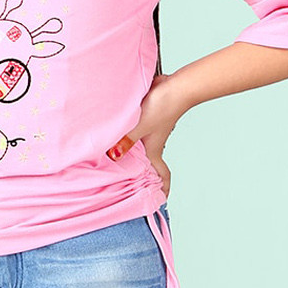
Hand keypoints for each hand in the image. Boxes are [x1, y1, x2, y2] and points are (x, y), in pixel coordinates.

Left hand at [106, 73, 183, 198]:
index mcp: (153, 150)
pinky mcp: (146, 120)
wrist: (174, 86)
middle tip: (127, 187)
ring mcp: (149, 132)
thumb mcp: (140, 126)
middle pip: (148, 165)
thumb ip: (126, 141)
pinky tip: (115, 137)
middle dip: (142, 177)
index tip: (160, 200)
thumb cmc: (162, 106)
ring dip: (131, 157)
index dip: (163, 188)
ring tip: (115, 165)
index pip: (162, 174)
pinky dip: (127, 139)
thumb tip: (114, 156)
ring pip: (139, 149)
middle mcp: (152, 144)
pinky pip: (134, 134)